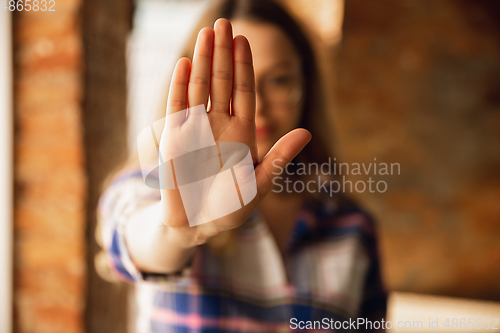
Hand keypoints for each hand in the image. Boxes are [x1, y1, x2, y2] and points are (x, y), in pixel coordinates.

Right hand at [159, 18, 310, 246]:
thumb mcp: (259, 184)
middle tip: (224, 23)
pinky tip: (184, 63)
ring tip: (206, 34)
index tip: (243, 39)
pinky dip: (180, 85)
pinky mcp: (174, 138)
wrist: (198, 225)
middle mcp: (219, 124)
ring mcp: (196, 129)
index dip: (245, 66)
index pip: (244, 91)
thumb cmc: (230, 208)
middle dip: (223, 53)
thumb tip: (306, 132)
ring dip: (203, 61)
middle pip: (222, 82)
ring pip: (199, 87)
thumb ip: (279, 158)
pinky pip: (177, 106)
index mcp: (242, 133)